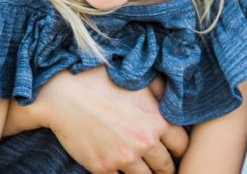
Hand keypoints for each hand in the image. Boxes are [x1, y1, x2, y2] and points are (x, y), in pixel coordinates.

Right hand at [9, 67, 187, 173]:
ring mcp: (123, 157)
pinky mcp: (102, 167)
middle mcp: (143, 142)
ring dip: (146, 173)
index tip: (174, 148)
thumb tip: (172, 100)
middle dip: (165, 166)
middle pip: (166, 166)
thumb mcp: (138, 81)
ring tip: (144, 169)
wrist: (65, 95)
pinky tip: (122, 167)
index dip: (179, 147)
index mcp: (156, 120)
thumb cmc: (102, 82)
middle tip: (162, 165)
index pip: (181, 145)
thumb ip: (160, 92)